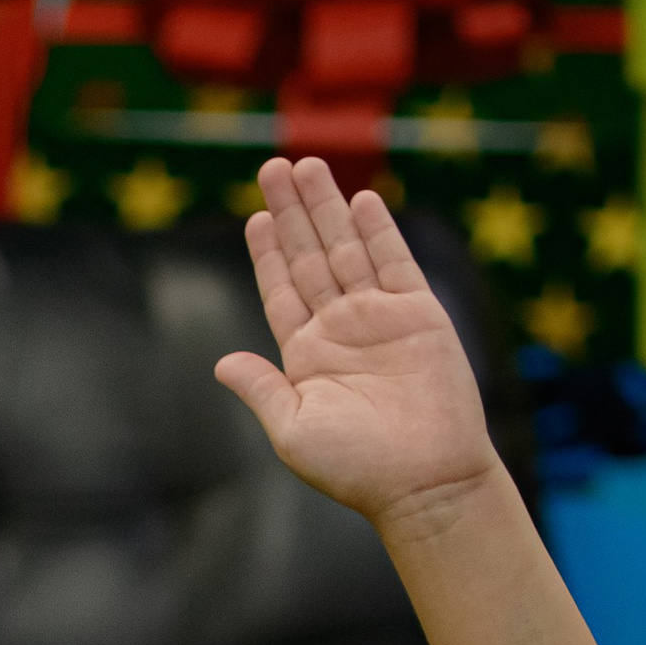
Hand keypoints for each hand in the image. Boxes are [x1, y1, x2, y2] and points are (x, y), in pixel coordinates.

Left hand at [213, 157, 498, 532]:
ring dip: (326, 207)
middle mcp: (341, 330)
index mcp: (307, 356)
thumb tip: (221, 363)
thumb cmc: (356, 467)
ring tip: (306, 164)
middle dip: (291, 212)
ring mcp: (380, 318)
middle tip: (272, 166)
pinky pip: (394, 262)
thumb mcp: (293, 430)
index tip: (254, 216)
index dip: (268, 252)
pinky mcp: (418, 314)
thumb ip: (260, 389)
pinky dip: (377, 230)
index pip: (282, 290)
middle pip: (310, 256)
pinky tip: (359, 198)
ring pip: (347, 248)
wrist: (424, 480)